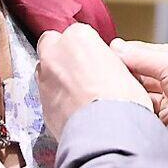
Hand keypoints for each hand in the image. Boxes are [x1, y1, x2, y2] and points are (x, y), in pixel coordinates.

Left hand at [37, 23, 152, 138]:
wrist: (107, 134)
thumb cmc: (122, 102)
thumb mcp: (127, 71)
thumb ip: (108, 62)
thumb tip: (108, 68)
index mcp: (79, 37)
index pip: (78, 33)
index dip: (88, 48)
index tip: (95, 60)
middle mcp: (56, 53)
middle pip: (52, 45)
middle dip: (63, 56)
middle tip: (82, 73)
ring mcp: (44, 78)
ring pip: (45, 71)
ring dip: (57, 78)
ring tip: (78, 95)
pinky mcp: (40, 103)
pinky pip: (46, 96)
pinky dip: (56, 100)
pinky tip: (73, 110)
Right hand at [110, 40, 167, 124]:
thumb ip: (144, 56)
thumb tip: (117, 47)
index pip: (148, 56)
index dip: (126, 56)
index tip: (102, 55)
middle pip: (142, 79)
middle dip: (123, 78)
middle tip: (97, 76)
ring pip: (141, 99)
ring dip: (127, 97)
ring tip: (102, 93)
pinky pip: (145, 119)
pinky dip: (132, 116)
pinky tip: (116, 112)